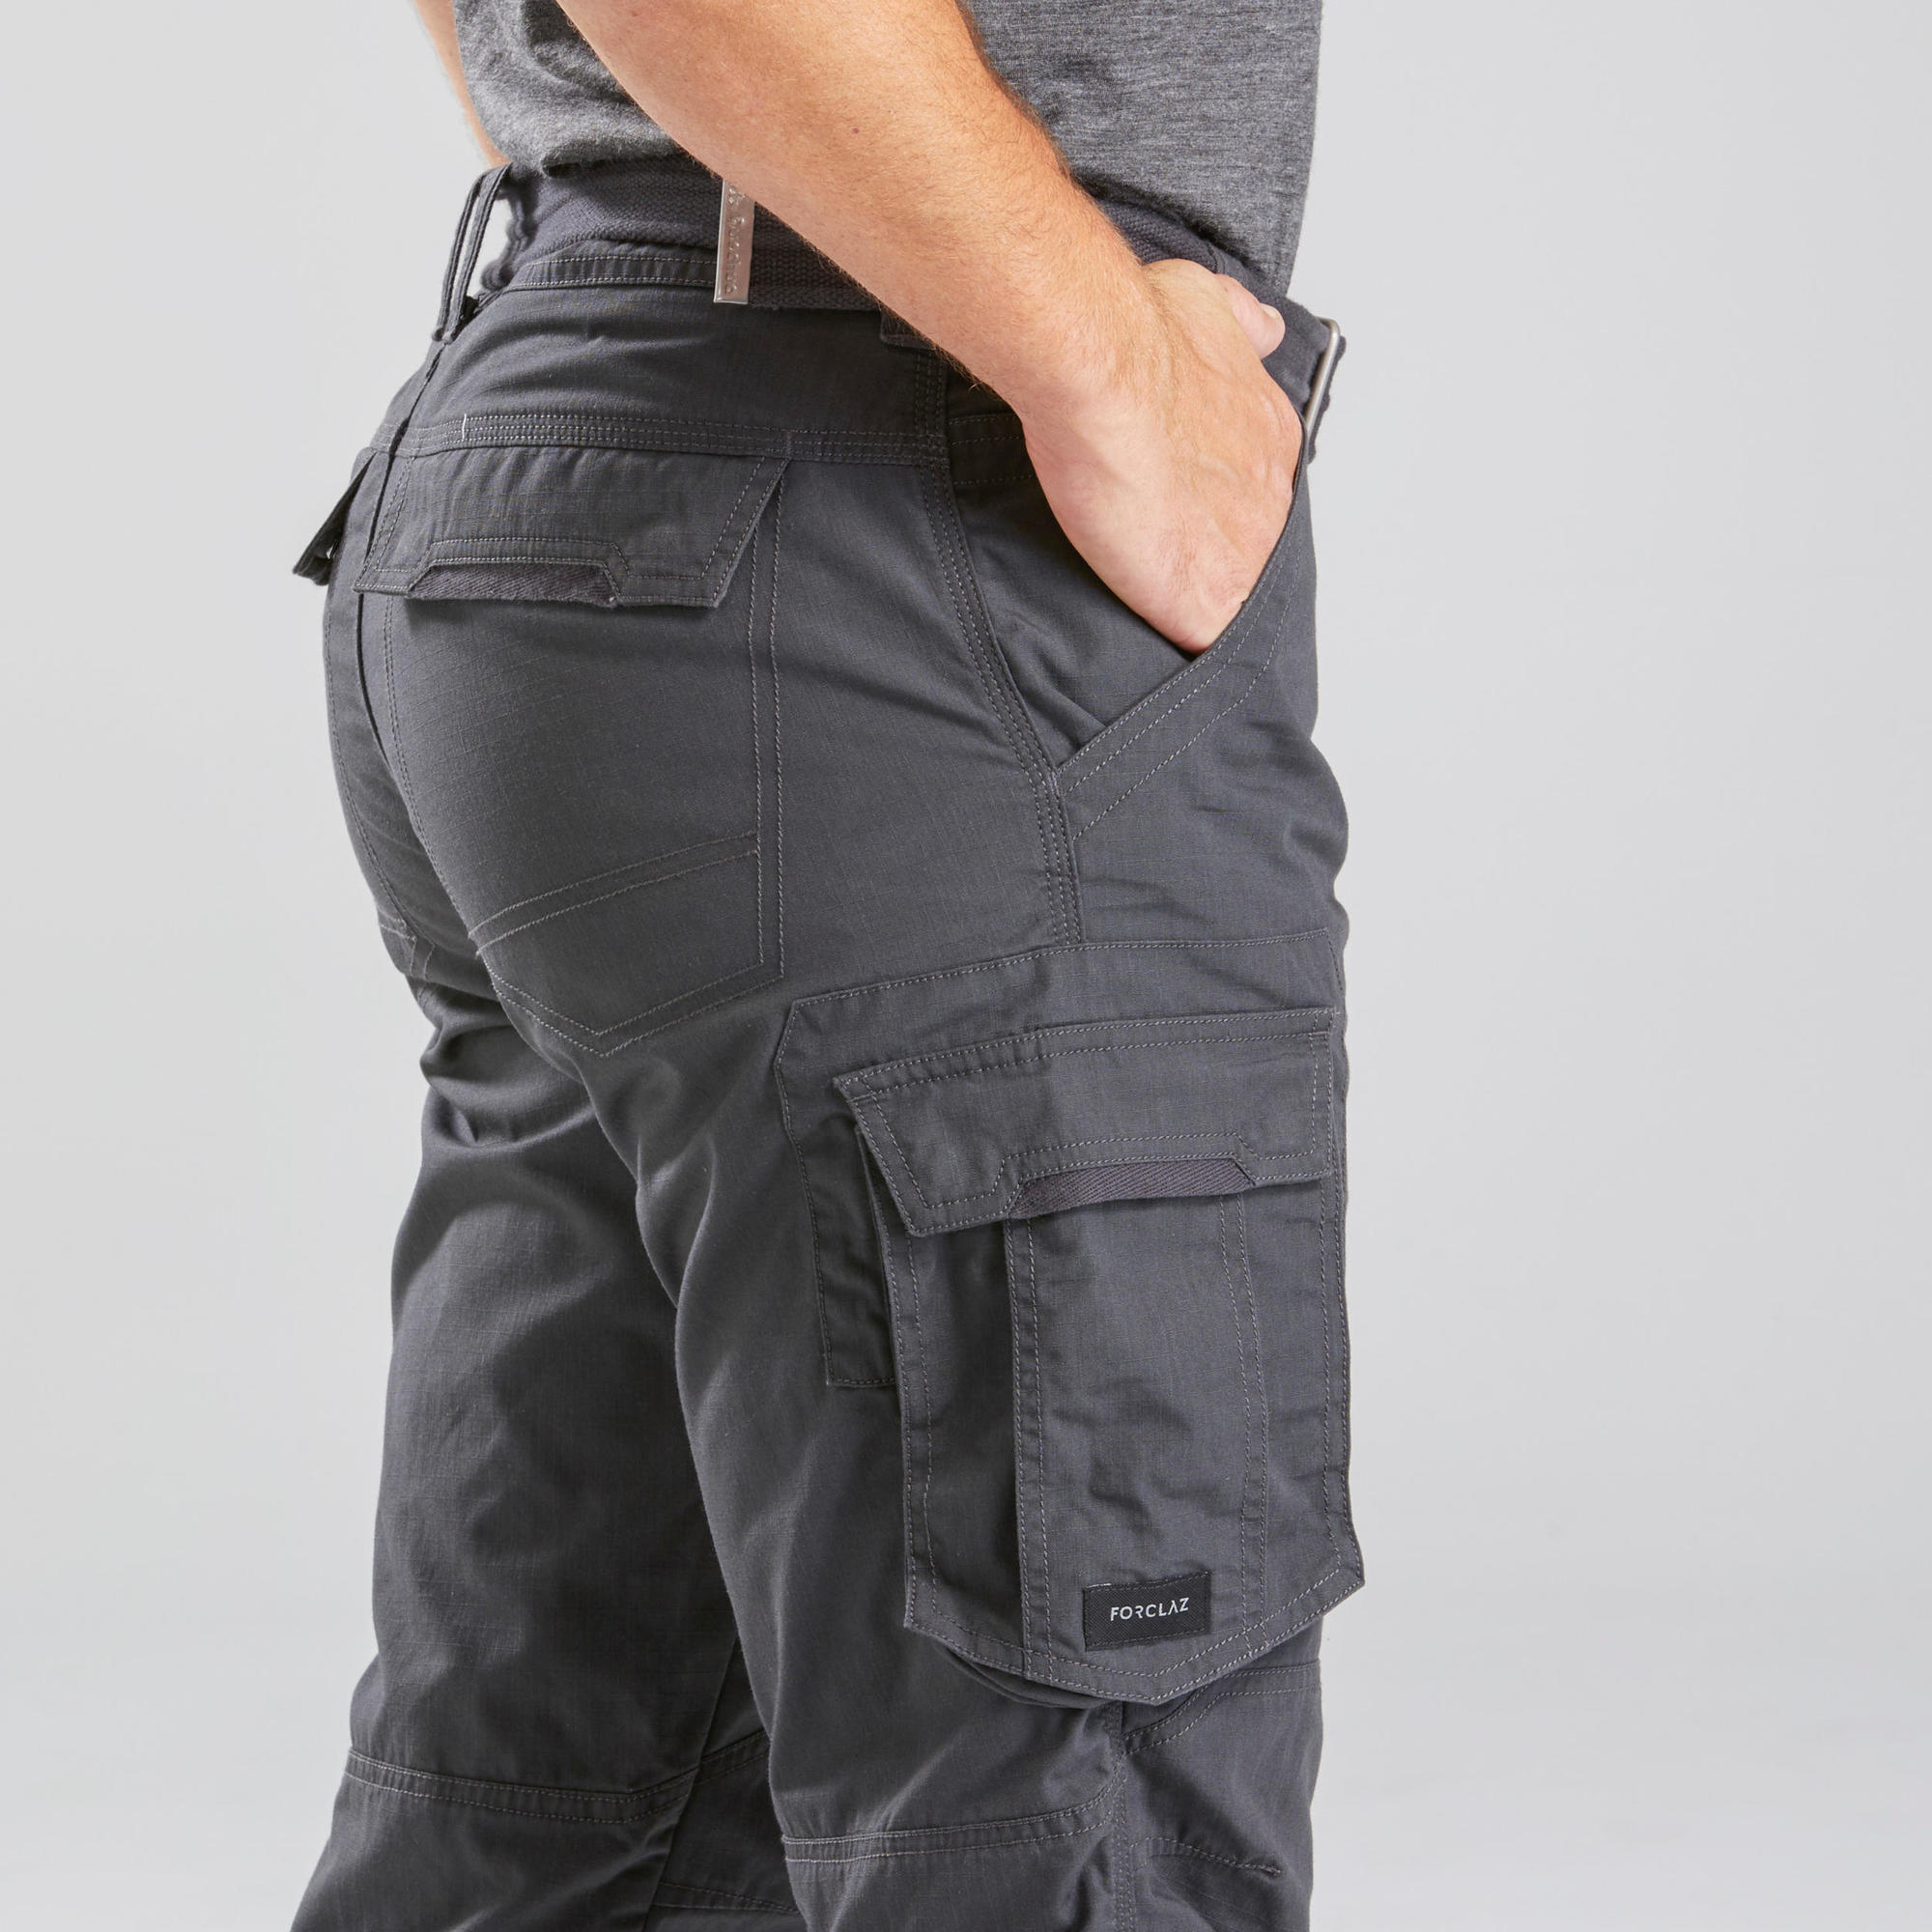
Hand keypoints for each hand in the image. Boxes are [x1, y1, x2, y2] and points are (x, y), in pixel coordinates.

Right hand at [1018, 260, 1302, 653]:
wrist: (1103, 369)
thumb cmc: (1141, 336)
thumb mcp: (1210, 304)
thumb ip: (1236, 324)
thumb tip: (1259, 328)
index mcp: (1268, 432)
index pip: (1257, 485)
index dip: (1216, 500)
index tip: (1181, 501)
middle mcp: (1270, 492)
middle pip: (1253, 543)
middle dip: (1212, 549)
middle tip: (1160, 547)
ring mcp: (1245, 551)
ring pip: (1235, 594)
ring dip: (1198, 595)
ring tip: (1152, 594)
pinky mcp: (1205, 601)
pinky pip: (1203, 640)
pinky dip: (1179, 642)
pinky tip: (1155, 635)